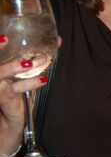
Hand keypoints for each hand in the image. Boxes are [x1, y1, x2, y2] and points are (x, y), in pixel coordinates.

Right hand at [0, 35, 48, 155]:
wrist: (14, 119)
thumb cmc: (21, 92)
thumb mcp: (31, 72)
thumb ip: (42, 57)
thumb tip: (60, 40)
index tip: (4, 36)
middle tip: (6, 39)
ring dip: (14, 67)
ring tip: (30, 63)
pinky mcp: (2, 98)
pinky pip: (14, 89)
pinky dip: (29, 83)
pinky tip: (42, 80)